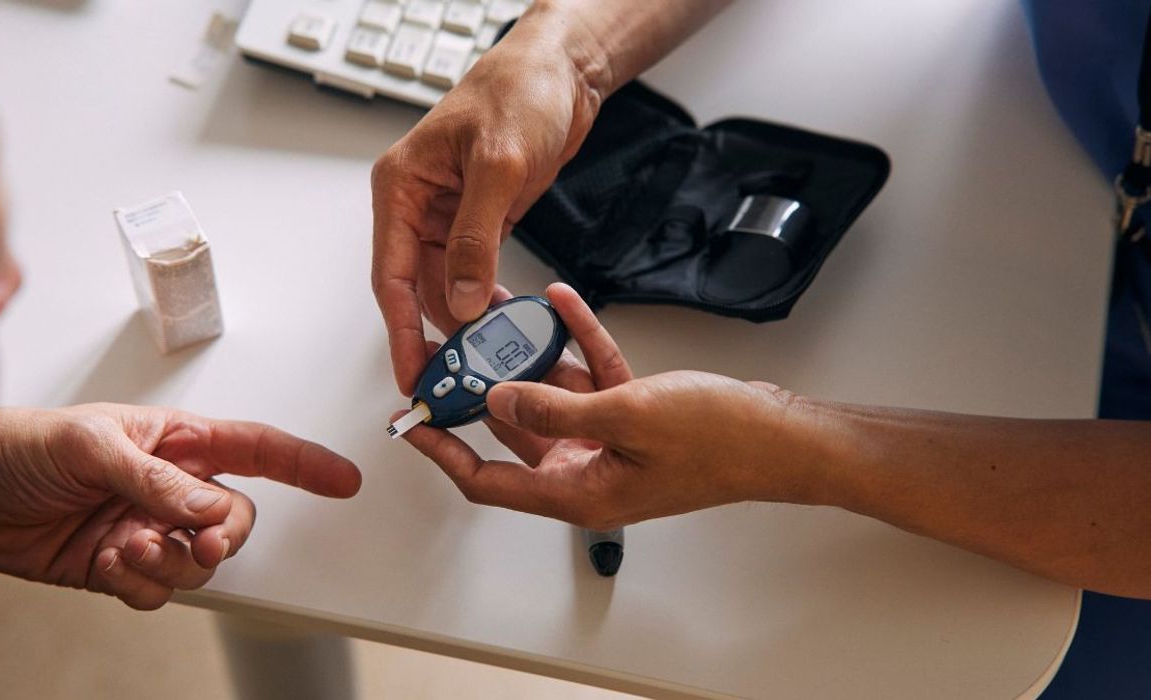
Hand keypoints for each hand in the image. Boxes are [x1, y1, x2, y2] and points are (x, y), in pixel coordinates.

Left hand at [0, 404, 360, 609]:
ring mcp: (150, 529)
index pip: (256, 450)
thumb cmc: (26, 444)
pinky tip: (109, 561)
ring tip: (130, 545)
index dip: (304, 464)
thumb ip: (157, 478)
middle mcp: (171, 488)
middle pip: (234, 521)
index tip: (342, 479)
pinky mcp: (123, 567)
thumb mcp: (94, 445)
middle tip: (200, 542)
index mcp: (177, 442)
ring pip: (198, 564)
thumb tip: (208, 507)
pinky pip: (158, 591)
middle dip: (222, 537)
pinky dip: (138, 584)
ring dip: (170, 562)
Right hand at [371, 14, 605, 394]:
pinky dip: (485, 300)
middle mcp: (417, 205)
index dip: (399, 329)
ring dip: (464, 322)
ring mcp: (447, 216)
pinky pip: (472, 274)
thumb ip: (476, 238)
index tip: (411, 372)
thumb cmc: (519, 92)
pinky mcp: (479, 221)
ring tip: (487, 357)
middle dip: (435, 335)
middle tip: (456, 379)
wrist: (561, 72)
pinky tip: (504, 321)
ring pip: (444, 286)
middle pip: (414, 288)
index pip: (389, 273)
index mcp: (400, 187)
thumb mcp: (498, 166)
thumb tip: (459, 298)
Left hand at [401, 289, 814, 529]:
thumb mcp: (627, 417)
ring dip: (530, 356)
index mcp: (578, 493)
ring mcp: (609, 444)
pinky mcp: (633, 416)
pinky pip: (591, 376)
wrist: (783, 435)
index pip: (487, 481)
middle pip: (513, 432)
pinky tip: (561, 302)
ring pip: (551, 397)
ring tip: (502, 314)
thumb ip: (556, 411)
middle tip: (455, 349)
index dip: (443, 451)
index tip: (412, 420)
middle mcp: (586, 473)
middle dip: (484, 387)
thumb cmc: (720, 441)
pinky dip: (577, 342)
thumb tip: (499, 401)